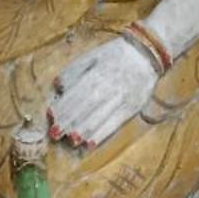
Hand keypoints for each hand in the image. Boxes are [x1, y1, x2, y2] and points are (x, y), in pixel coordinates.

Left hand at [49, 36, 160, 150]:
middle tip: (55, 133)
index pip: (77, 92)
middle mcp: (109, 86)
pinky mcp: (132, 108)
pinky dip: (102, 134)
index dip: (64, 104)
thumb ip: (74, 70)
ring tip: (72, 140)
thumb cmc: (114, 55)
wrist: (147, 54)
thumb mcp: (93, 55)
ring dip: (85, 130)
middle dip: (70, 121)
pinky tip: (90, 143)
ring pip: (100, 116)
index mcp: (98, 72)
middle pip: (87, 106)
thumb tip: (58, 86)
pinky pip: (115, 123)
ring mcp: (122, 98)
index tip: (51, 115)